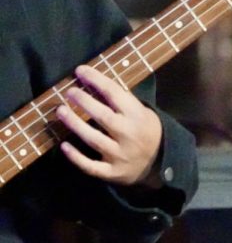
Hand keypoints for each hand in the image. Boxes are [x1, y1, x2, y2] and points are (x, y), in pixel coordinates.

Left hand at [56, 64, 163, 186]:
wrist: (160, 162)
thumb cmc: (146, 131)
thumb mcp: (144, 113)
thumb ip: (122, 103)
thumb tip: (94, 83)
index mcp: (138, 116)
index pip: (115, 94)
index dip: (96, 80)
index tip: (80, 70)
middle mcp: (129, 135)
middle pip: (103, 116)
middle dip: (84, 102)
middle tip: (69, 92)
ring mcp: (120, 155)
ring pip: (93, 139)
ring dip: (75, 124)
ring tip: (60, 111)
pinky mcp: (112, 172)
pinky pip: (91, 166)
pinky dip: (76, 157)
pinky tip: (64, 146)